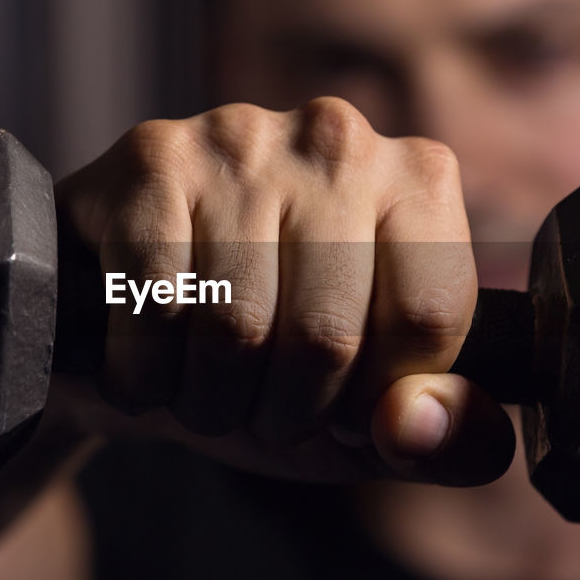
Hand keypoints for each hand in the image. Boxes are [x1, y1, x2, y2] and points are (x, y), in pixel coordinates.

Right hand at [53, 97, 514, 485]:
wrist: (131, 325)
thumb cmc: (277, 365)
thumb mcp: (377, 416)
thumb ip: (447, 439)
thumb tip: (410, 424)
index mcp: (420, 182)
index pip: (427, 316)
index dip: (376, 399)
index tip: (341, 412)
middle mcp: (338, 140)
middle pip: (327, 333)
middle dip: (285, 413)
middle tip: (260, 413)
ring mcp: (240, 139)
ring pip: (235, 326)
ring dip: (210, 401)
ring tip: (204, 393)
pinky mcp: (152, 158)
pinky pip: (155, 305)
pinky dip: (144, 373)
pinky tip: (147, 370)